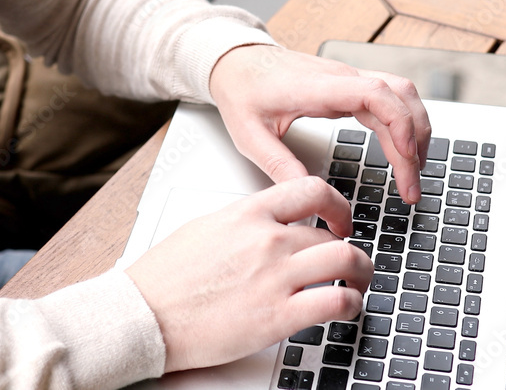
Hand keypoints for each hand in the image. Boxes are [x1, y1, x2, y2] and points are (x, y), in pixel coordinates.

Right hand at [125, 177, 373, 371]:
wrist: (143, 314)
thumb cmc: (164, 278)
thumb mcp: (204, 228)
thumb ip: (243, 223)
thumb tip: (266, 224)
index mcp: (248, 214)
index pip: (311, 190)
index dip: (338, 205)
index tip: (340, 220)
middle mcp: (267, 239)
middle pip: (333, 234)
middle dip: (350, 249)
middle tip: (352, 262)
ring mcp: (275, 276)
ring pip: (346, 261)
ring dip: (361, 274)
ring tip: (358, 284)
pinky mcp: (278, 315)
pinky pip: (337, 301)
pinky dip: (351, 304)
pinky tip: (346, 308)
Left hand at [209, 45, 430, 203]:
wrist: (236, 61)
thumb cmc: (242, 91)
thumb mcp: (250, 136)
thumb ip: (280, 166)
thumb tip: (310, 196)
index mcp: (317, 87)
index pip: (375, 95)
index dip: (399, 124)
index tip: (407, 158)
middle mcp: (340, 78)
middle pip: (398, 100)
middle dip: (414, 144)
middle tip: (412, 187)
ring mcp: (348, 79)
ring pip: (401, 95)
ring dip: (416, 130)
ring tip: (416, 172)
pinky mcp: (349, 85)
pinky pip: (390, 98)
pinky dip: (405, 122)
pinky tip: (405, 148)